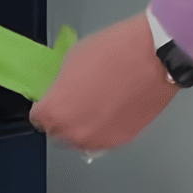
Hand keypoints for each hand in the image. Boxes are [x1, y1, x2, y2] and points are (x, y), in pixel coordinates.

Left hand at [28, 13, 178, 152]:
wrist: (154, 58)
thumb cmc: (112, 52)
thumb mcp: (72, 60)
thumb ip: (62, 84)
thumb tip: (63, 92)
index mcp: (55, 111)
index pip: (38, 118)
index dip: (46, 106)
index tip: (52, 100)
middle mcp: (74, 132)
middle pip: (58, 132)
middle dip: (63, 118)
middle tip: (74, 101)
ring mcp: (99, 139)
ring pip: (81, 140)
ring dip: (83, 126)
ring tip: (94, 106)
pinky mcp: (122, 141)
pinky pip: (104, 138)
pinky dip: (104, 128)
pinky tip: (111, 109)